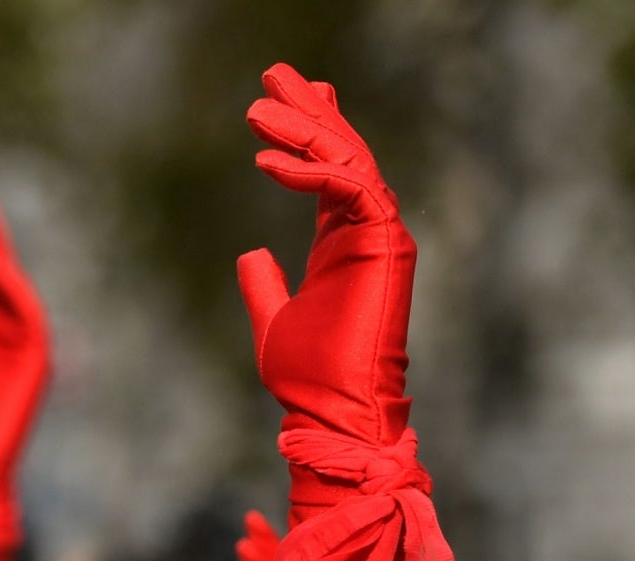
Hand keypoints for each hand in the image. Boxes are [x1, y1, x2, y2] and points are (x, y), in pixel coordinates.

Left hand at [235, 65, 414, 450]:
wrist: (331, 411)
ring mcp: (380, 235)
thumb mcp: (273, 320)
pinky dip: (310, 172)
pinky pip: (349, 189)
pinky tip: (267, 163)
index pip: (330, 168)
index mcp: (343, 241)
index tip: (280, 98)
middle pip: (341, 151)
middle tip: (273, 75)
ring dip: (303, 130)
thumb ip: (264, 285)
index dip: (308, 129)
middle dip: (307, 110)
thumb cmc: (308, 377)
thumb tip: (251, 254)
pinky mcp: (384, 245)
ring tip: (256, 111)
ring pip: (347, 161)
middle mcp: (366, 230)